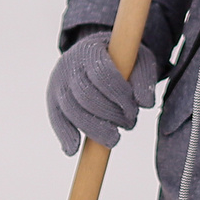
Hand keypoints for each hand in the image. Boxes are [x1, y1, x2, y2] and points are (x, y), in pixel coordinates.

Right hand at [46, 32, 160, 153]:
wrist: (91, 53)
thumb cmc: (120, 58)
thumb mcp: (136, 58)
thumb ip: (144, 77)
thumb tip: (146, 104)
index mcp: (90, 49)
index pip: (102, 73)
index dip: (119, 94)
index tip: (134, 109)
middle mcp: (69, 65)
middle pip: (86, 95)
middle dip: (110, 114)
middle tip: (129, 124)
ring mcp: (58, 83)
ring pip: (71, 110)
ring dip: (94, 129)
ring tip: (114, 139)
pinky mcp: (53, 100)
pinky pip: (56, 119)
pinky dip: (64, 135)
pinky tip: (73, 150)